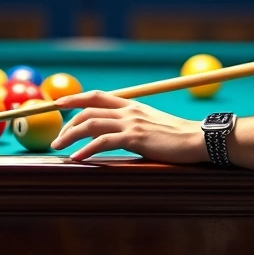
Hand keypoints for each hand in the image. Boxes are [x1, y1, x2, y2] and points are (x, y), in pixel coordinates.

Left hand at [50, 90, 207, 162]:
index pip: (97, 96)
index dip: (75, 98)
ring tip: (59, 148)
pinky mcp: (135, 138)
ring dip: (70, 136)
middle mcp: (128, 111)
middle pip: (88, 110)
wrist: (197, 139)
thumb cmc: (177, 136)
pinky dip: (86, 149)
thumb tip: (111, 133)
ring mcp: (131, 123)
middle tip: (56, 139)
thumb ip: (131, 125)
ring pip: (91, 124)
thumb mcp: (151, 125)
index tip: (58, 104)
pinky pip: (103, 141)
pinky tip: (77, 157)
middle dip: (67, 124)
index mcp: (132, 105)